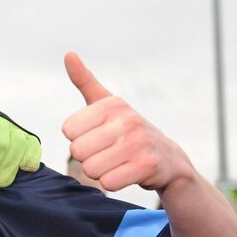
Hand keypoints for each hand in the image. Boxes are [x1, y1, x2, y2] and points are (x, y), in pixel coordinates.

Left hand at [61, 52, 193, 192]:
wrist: (168, 159)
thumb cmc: (128, 130)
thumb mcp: (107, 104)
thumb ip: (85, 81)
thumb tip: (68, 54)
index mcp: (112, 104)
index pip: (68, 130)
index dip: (79, 138)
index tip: (98, 135)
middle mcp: (127, 120)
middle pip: (77, 152)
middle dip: (88, 157)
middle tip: (108, 152)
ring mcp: (138, 142)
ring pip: (90, 169)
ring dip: (100, 172)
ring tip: (117, 162)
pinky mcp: (146, 166)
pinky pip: (108, 183)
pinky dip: (113, 183)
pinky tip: (127, 173)